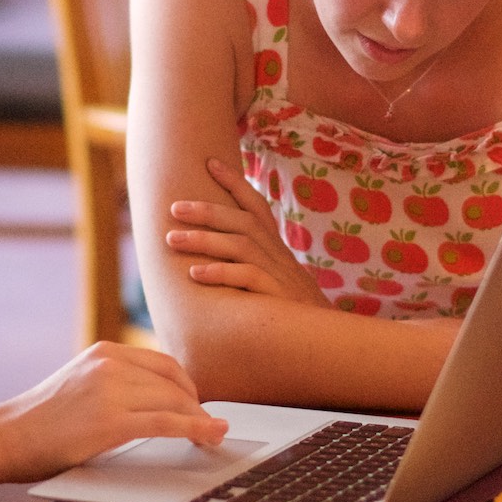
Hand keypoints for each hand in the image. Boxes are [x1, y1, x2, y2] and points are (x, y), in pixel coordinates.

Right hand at [0, 341, 228, 484]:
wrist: (5, 437)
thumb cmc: (41, 419)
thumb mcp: (81, 384)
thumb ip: (116, 382)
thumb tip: (160, 398)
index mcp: (105, 352)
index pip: (165, 364)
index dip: (189, 387)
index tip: (199, 405)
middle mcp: (110, 364)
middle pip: (175, 382)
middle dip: (197, 406)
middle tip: (211, 427)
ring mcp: (111, 391)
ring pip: (175, 402)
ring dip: (201, 421)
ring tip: (213, 436)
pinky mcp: (111, 422)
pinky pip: (166, 423)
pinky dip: (195, 430)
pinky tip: (209, 437)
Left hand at [165, 158, 329, 306]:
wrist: (329, 340)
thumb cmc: (294, 313)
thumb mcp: (277, 281)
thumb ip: (251, 266)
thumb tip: (213, 256)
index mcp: (277, 248)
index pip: (256, 206)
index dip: (235, 183)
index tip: (210, 162)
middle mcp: (278, 255)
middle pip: (242, 221)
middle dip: (207, 210)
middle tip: (173, 207)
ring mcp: (279, 274)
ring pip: (240, 245)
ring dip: (204, 239)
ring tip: (171, 238)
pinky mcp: (278, 296)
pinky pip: (248, 277)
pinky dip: (221, 273)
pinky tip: (196, 273)